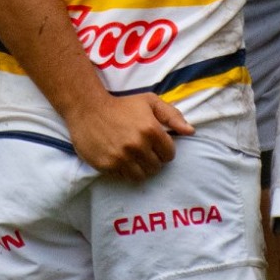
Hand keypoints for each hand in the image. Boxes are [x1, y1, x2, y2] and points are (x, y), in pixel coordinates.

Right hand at [65, 92, 192, 180]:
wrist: (88, 108)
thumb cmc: (122, 105)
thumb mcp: (149, 102)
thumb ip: (172, 115)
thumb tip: (191, 132)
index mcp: (151, 130)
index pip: (169, 155)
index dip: (164, 150)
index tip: (155, 145)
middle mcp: (138, 145)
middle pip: (156, 167)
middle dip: (152, 159)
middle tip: (142, 150)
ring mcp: (122, 157)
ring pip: (142, 175)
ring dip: (140, 168)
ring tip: (133, 157)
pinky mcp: (107, 165)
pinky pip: (124, 176)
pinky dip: (125, 170)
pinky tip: (120, 158)